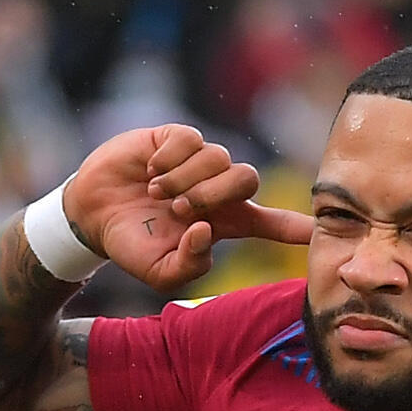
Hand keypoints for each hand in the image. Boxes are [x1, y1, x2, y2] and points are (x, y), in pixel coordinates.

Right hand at [60, 125, 312, 292]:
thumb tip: (207, 230)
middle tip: (180, 211)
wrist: (91, 215)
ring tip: (157, 195)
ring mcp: (197, 162)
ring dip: (187, 179)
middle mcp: (218, 190)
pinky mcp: (173, 138)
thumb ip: (190, 264)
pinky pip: (191, 138)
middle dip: (217, 195)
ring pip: (219, 158)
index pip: (272, 223)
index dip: (296, 226)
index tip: (320, 229)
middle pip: (247, 179)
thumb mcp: (159, 272)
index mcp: (225, 223)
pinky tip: (150, 171)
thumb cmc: (132, 246)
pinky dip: (171, 158)